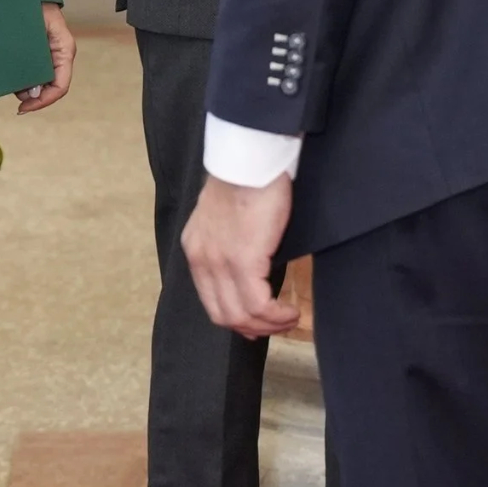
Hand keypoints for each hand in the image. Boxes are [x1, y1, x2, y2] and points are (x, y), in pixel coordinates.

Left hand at [16, 4, 75, 111]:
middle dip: (31, 96)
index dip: (43, 102)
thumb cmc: (31, 3)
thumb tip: (30, 90)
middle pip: (50, 87)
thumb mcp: (34, 33)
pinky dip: (22, 77)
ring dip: (25, 87)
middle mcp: (59, 55)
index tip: (23, 109)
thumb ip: (34, 61)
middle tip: (13, 95)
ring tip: (10, 83)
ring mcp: (49, 54)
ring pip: (41, 81)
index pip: (60, 87)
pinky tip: (10, 75)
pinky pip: (34, 70)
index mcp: (64, 51)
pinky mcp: (38, 52)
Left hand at [182, 174, 299, 340]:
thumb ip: (232, 245)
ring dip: (268, 324)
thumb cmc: (247, 180)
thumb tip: (252, 271)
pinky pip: (257, 304)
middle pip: (222, 315)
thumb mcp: (227, 218)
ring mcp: (219, 261)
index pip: (211, 300)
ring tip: (289, 318)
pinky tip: (291, 310)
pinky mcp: (242, 259)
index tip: (259, 323)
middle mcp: (202, 259)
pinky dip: (276, 314)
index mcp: (196, 249)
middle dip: (253, 327)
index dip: (236, 319)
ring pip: (240, 315)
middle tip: (279, 325)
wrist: (251, 159)